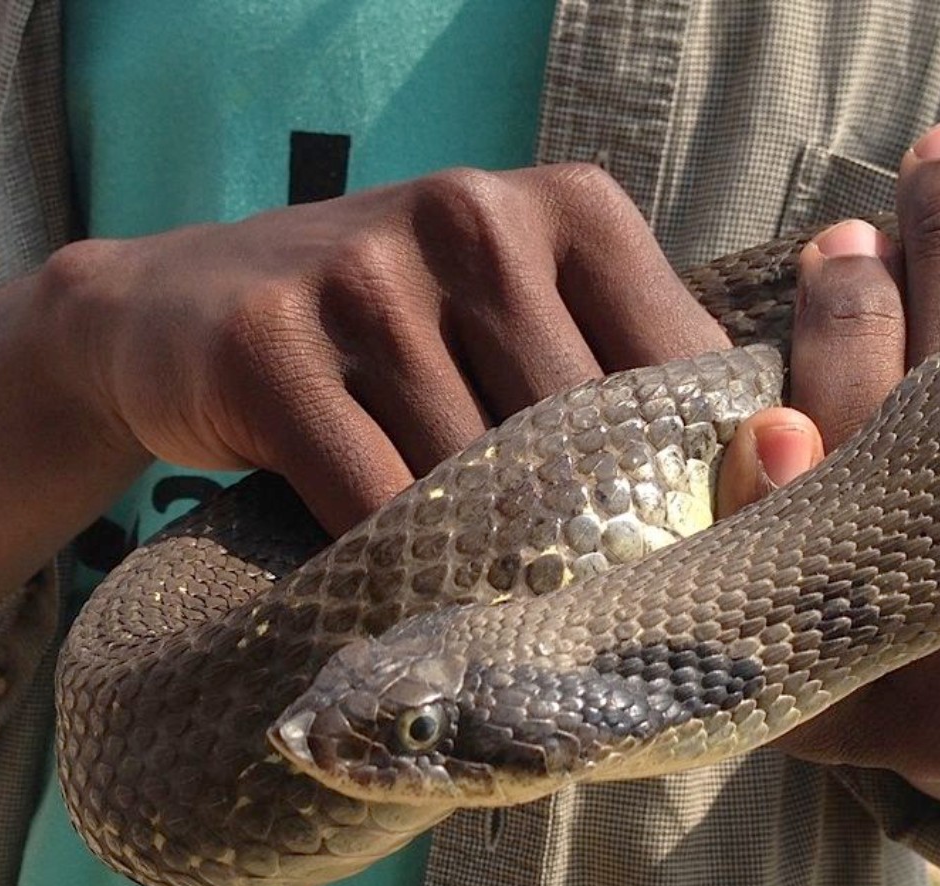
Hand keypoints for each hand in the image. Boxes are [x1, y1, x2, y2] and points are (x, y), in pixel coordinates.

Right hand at [0, 163, 728, 611]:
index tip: (692, 565)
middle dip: (593, 536)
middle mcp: (474, 217)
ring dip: (496, 563)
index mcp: (570, 208)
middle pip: (581, 431)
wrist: (179, 311)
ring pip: (478, 475)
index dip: (693, 482)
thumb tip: (760, 482)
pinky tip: (418, 603)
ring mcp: (367, 272)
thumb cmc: (397, 338)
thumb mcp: (523, 318)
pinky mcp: (271, 343)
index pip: (675, 368)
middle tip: (599, 623)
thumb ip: (625, 376)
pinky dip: (403, 566)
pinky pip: (373, 496)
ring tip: (510, 623)